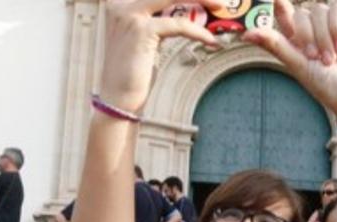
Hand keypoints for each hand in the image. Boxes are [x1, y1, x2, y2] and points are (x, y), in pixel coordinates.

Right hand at [99, 0, 221, 111]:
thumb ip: (159, 21)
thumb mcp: (147, 39)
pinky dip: (197, 31)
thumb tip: (183, 14)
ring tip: (219, 6)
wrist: (118, 98)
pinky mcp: (141, 30)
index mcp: (120, 2)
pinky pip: (178, 24)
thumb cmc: (133, 72)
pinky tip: (209, 39)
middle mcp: (121, 3)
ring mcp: (129, 14)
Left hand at [242, 0, 336, 117]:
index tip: (275, 0)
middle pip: (301, 14)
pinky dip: (336, 28)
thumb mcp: (298, 65)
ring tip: (331, 59)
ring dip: (322, 36)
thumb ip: (275, 45)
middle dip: (305, 35)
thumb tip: (246, 33)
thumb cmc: (329, 87)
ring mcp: (334, 25)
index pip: (285, 15)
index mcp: (299, 41)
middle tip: (314, 57)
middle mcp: (316, 31)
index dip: (279, 6)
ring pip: (318, 12)